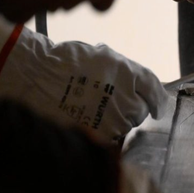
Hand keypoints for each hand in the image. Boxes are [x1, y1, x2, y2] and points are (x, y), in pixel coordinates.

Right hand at [0, 16, 170, 142]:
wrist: (36, 76)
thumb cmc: (66, 62)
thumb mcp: (103, 56)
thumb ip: (127, 71)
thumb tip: (145, 87)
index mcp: (129, 73)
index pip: (154, 89)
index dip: (158, 99)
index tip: (157, 106)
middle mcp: (127, 95)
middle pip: (141, 110)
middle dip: (132, 108)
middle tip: (110, 102)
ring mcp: (116, 116)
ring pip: (127, 124)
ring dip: (117, 120)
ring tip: (94, 109)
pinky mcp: (102, 133)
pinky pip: (112, 136)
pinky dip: (105, 131)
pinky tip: (90, 120)